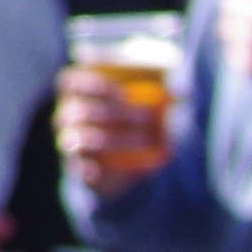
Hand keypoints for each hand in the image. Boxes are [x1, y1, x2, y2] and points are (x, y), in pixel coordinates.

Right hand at [55, 66, 168, 196]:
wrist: (114, 164)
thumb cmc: (126, 122)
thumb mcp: (137, 103)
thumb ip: (152, 93)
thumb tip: (185, 90)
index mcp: (73, 94)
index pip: (71, 82)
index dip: (93, 84)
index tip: (121, 91)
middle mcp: (66, 117)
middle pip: (81, 111)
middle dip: (115, 112)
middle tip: (147, 116)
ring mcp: (69, 143)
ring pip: (83, 140)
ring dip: (117, 139)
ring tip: (147, 139)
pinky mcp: (78, 168)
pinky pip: (83, 168)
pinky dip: (96, 169)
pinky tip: (117, 169)